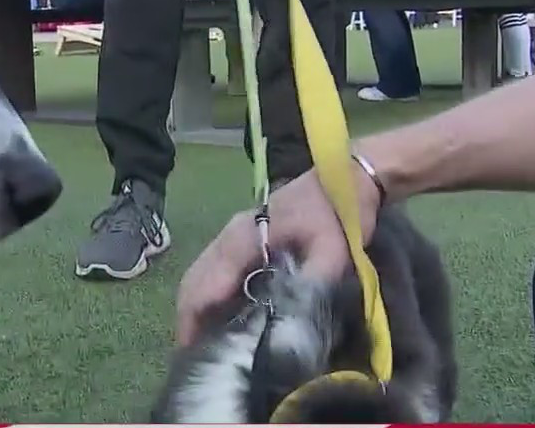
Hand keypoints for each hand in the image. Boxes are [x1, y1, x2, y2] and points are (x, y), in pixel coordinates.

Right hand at [175, 167, 382, 345]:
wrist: (346, 178)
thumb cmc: (337, 214)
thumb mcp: (332, 251)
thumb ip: (310, 287)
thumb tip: (292, 325)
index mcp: (242, 239)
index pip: (204, 286)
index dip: (193, 322)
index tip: (192, 355)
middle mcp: (228, 236)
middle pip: (193, 282)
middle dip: (188, 319)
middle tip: (193, 356)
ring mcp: (232, 234)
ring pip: (200, 275)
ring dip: (196, 308)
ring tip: (203, 341)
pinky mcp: (242, 236)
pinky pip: (213, 269)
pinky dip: (208, 295)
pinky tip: (221, 315)